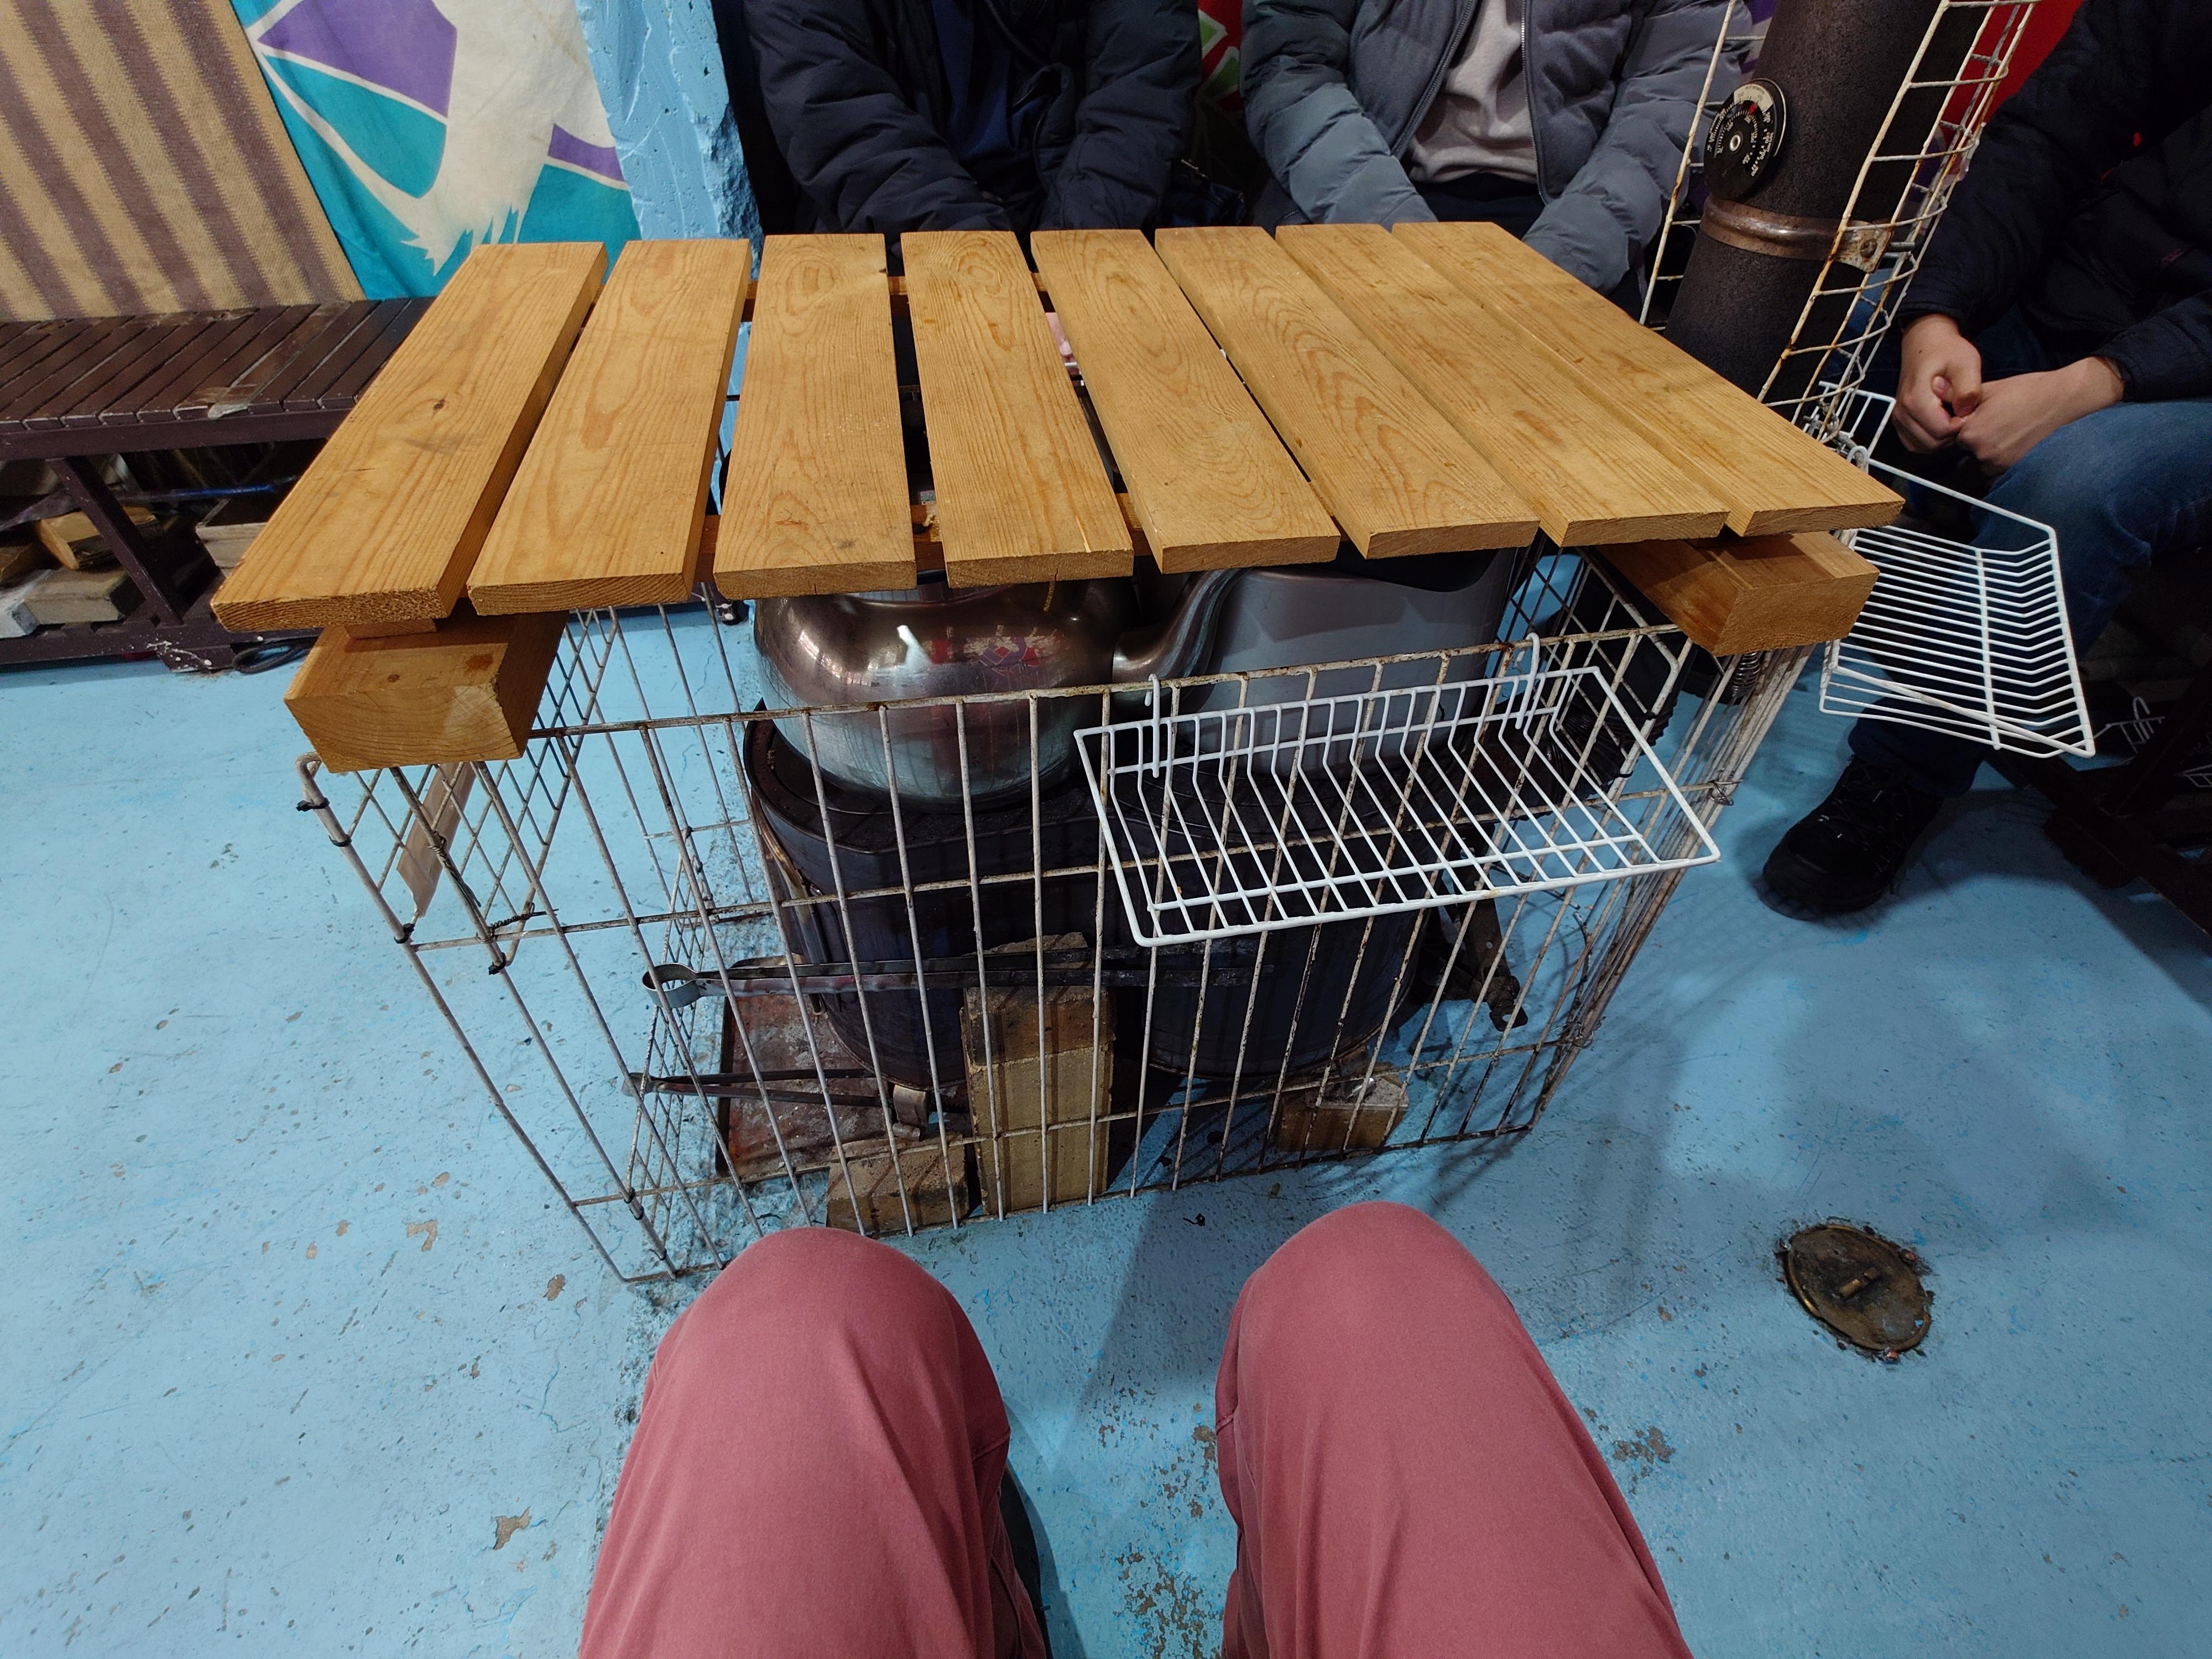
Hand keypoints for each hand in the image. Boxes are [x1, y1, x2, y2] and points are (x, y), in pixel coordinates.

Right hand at [1894, 314, 1982, 451]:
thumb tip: (1965, 413)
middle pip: (1933, 443)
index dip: (1962, 424)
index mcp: (1916, 399)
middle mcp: (1902, 412)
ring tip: (1954, 417)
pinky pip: (1916, 444)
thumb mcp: (1966, 361)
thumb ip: (1968, 388)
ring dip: (1943, 439)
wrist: (1924, 343)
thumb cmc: (1946, 350)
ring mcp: (1899, 419)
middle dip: (1953, 433)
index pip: (1942, 431)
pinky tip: (1943, 423)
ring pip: (1924, 446)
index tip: (1970, 408)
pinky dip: (1932, 440)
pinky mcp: (1900, 422)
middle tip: (1964, 413)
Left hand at [1955, 357, 2123, 472]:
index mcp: (1971, 433)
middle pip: (1970, 451)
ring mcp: (2000, 465)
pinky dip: (2006, 459)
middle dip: (1980, 439)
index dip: (1968, 426)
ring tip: (2012, 430)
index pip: (1956, 436)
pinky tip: (2019, 441)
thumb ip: (1958, 396)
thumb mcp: (1989, 389)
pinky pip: (2001, 470)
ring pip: (1985, 461)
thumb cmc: (2028, 391)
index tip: (1983, 417)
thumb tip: (1934, 391)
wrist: (2064, 400)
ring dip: (1993, 450)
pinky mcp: (2016, 470)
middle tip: (2001, 422)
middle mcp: (1982, 454)